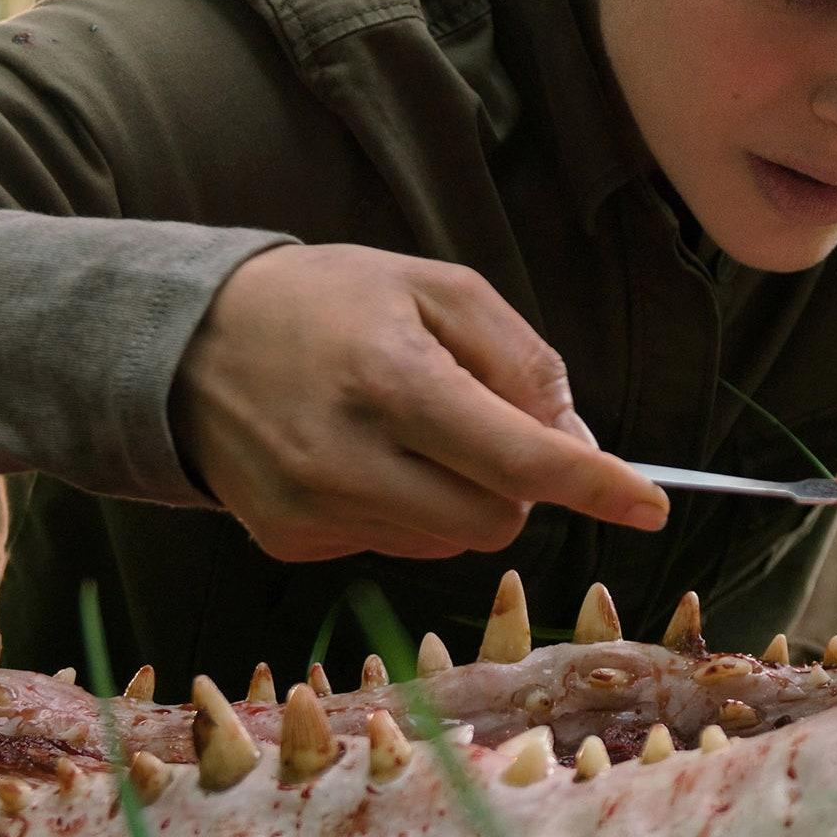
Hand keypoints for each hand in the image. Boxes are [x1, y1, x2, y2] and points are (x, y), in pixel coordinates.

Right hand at [171, 244, 668, 562]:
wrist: (185, 339)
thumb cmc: (329, 301)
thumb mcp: (436, 289)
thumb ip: (520, 360)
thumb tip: (575, 441)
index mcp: (392, 381)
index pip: (518, 458)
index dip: (594, 484)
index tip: (651, 505)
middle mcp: (346, 458)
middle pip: (496, 518)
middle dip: (518, 482)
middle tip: (486, 422)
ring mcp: (311, 510)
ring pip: (449, 541)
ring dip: (462, 496)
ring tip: (410, 430)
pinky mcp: (288, 541)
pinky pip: (395, 547)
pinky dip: (408, 510)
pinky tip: (365, 457)